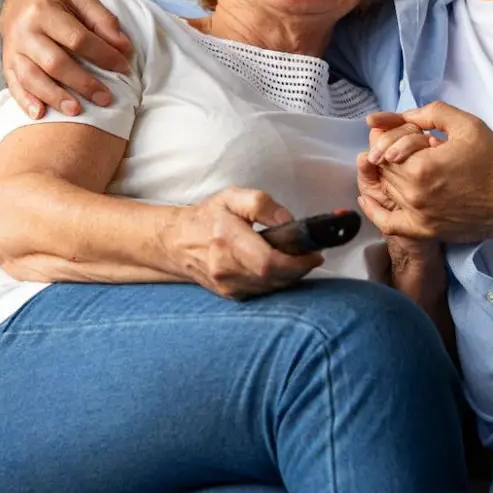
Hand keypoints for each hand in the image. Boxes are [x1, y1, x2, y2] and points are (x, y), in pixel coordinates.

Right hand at [0, 0, 134, 118]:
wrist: (16, 1)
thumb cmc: (53, 2)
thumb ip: (103, 21)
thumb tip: (124, 48)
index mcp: (44, 11)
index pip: (77, 38)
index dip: (102, 55)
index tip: (122, 67)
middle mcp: (25, 31)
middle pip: (55, 62)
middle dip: (82, 83)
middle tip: (105, 98)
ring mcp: (12, 50)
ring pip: (32, 78)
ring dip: (55, 97)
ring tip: (76, 111)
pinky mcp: (6, 64)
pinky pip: (14, 85)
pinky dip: (26, 102)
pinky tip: (40, 114)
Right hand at [165, 188, 322, 298]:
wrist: (177, 242)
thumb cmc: (207, 217)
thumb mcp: (232, 197)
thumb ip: (261, 204)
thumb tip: (288, 221)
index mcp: (226, 239)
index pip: (268, 261)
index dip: (297, 262)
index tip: (314, 253)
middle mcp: (225, 267)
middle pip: (274, 278)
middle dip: (299, 268)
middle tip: (310, 254)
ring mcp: (227, 285)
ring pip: (271, 287)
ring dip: (290, 275)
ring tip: (295, 258)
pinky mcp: (230, 294)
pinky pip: (263, 292)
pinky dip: (276, 281)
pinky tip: (279, 267)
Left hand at [356, 102, 492, 242]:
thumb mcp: (466, 124)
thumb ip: (431, 113)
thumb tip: (400, 116)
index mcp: (421, 168)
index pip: (388, 148)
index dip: (400, 138)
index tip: (418, 137)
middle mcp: (414, 194)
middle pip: (385, 169)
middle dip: (395, 155)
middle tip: (417, 151)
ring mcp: (417, 216)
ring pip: (385, 190)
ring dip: (392, 176)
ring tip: (409, 166)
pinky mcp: (424, 230)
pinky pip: (387, 223)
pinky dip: (374, 210)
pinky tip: (368, 198)